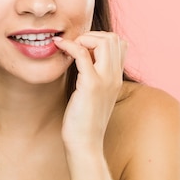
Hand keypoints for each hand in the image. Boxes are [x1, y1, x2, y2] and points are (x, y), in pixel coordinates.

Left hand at [53, 31, 126, 153]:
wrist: (85, 144)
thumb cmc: (84, 122)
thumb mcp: (94, 95)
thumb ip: (94, 77)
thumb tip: (81, 59)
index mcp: (117, 78)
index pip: (120, 44)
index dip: (100, 39)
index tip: (83, 48)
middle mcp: (115, 77)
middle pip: (114, 38)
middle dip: (92, 35)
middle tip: (75, 47)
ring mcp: (105, 80)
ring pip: (104, 41)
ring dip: (84, 38)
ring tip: (69, 48)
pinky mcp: (90, 85)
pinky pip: (82, 54)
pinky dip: (69, 45)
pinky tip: (59, 47)